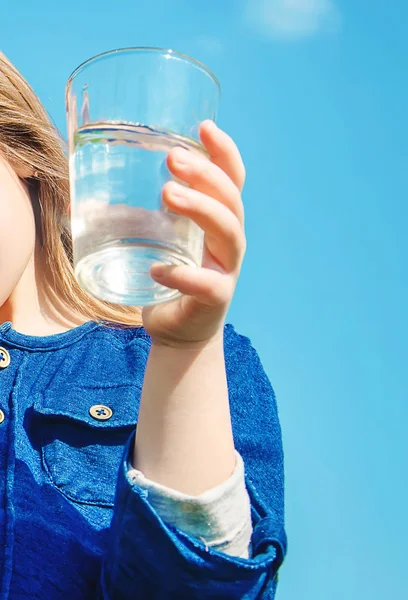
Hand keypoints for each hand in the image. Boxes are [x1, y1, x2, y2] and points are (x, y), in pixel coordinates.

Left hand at [141, 120, 245, 347]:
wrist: (178, 330)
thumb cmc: (168, 276)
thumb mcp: (156, 238)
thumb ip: (138, 213)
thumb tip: (90, 186)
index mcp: (218, 221)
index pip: (232, 180)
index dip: (224, 152)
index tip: (204, 127)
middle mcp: (229, 241)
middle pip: (231, 199)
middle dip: (206, 174)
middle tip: (172, 158)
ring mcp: (226, 270)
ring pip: (228, 233)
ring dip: (200, 208)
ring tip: (168, 194)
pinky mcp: (216, 299)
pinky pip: (206, 284)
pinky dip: (183, 275)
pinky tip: (157, 268)